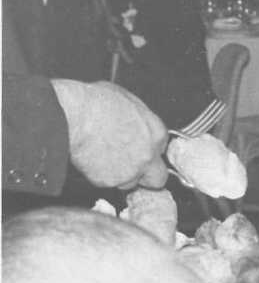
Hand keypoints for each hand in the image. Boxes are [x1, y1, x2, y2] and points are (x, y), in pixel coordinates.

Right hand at [50, 80, 167, 189]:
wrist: (73, 115)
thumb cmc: (94, 103)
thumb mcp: (126, 98)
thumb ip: (138, 116)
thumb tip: (133, 118)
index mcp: (156, 133)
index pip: (161, 150)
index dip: (148, 150)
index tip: (138, 149)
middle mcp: (148, 155)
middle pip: (158, 178)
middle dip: (146, 176)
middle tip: (131, 168)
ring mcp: (131, 170)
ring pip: (130, 183)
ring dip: (120, 176)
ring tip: (103, 160)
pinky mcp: (110, 181)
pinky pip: (107, 183)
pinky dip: (99, 176)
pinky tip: (90, 161)